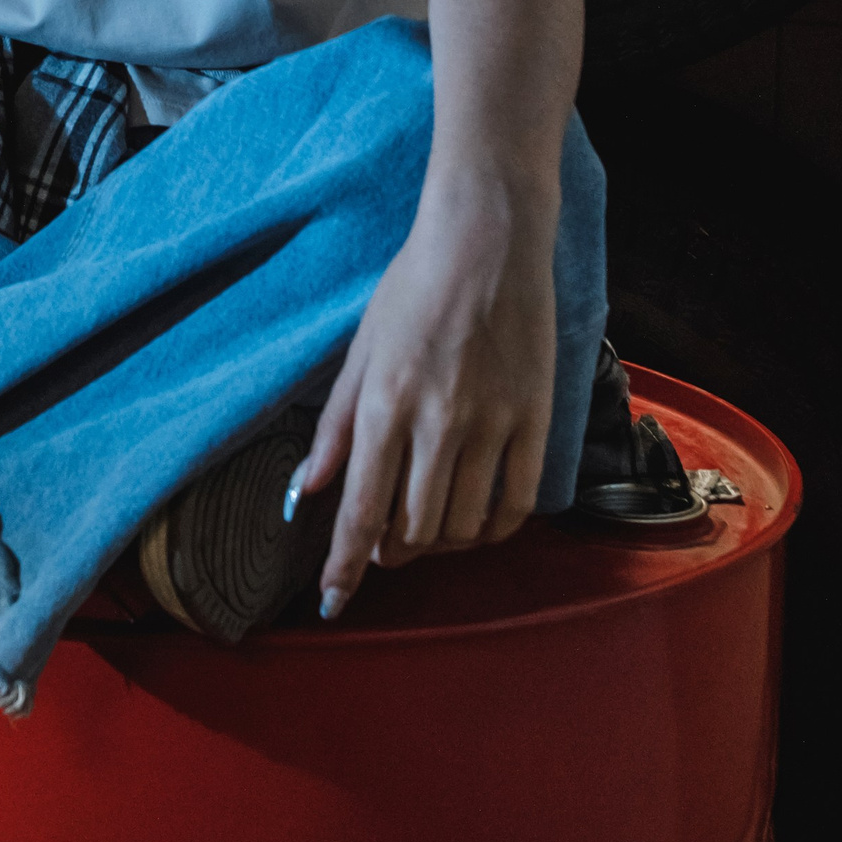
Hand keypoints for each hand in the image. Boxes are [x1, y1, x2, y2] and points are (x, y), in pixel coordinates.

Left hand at [295, 171, 557, 614]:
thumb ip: (335, 427)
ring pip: (463, 524)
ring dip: (437, 543)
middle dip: (390, 554)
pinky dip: (493, 530)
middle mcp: (437, 421)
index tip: (335, 601)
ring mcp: (492, 423)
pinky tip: (475, 525)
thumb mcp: (359, 350)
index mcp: (384, 404)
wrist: (488, 240)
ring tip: (423, 532)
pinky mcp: (535, 419)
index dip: (345, 566)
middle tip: (382, 550)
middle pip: (412, 529)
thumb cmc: (413, 287)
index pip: (361, 511)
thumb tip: (306, 492)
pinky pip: (517, 503)